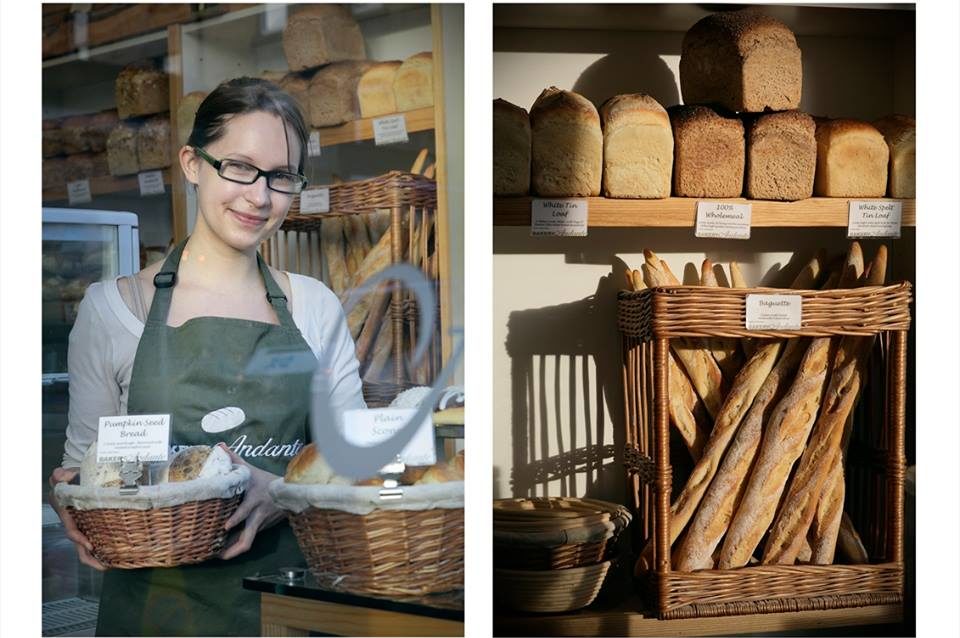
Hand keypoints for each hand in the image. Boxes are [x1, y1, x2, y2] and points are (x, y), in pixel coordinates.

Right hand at [48, 467, 107, 570]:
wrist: (75, 478)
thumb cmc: (72, 478)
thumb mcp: (67, 475)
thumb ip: (63, 475)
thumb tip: (59, 476)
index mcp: (67, 513)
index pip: (71, 529)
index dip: (78, 539)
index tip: (89, 545)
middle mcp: (73, 522)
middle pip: (78, 544)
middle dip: (89, 557)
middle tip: (103, 565)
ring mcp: (82, 525)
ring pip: (86, 545)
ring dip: (95, 557)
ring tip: (109, 566)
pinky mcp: (91, 524)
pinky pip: (95, 538)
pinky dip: (102, 547)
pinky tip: (113, 555)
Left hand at [217, 444, 285, 559]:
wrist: (290, 491)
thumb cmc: (266, 480)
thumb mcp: (251, 469)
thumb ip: (234, 459)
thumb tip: (218, 446)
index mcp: (254, 499)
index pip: (246, 510)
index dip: (236, 518)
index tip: (225, 526)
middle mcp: (258, 514)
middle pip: (248, 537)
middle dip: (233, 548)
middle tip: (218, 555)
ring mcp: (261, 523)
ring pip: (248, 541)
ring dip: (234, 551)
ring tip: (219, 558)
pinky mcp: (264, 528)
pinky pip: (250, 538)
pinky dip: (239, 545)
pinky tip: (228, 550)